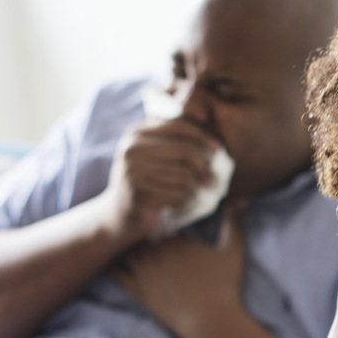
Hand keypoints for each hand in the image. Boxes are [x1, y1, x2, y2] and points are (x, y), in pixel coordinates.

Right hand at [100, 118, 222, 246]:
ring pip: (184, 176)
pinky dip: (185, 201)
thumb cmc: (145, 182)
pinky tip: (178, 203)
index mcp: (136, 134)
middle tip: (212, 181)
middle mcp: (131, 150)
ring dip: (194, 188)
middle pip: (185, 151)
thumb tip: (207, 123)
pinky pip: (178, 195)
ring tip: (191, 194)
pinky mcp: (138, 195)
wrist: (119, 214)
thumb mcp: (153, 154)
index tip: (219, 149)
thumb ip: (173, 138)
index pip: (178, 126)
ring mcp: (132, 173)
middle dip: (204, 167)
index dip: (202, 136)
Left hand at [113, 202, 246, 337]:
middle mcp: (154, 252)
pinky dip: (111, 266)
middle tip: (144, 228)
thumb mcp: (234, 249)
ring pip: (126, 250)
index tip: (165, 216)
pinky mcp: (138, 292)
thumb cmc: (225, 284)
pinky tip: (109, 261)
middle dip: (141, 229)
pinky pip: (116, 275)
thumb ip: (234, 222)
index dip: (162, 217)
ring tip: (127, 241)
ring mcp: (143, 272)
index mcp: (175, 238)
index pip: (161, 219)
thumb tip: (240, 199)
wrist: (212, 321)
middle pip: (140, 233)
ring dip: (127, 245)